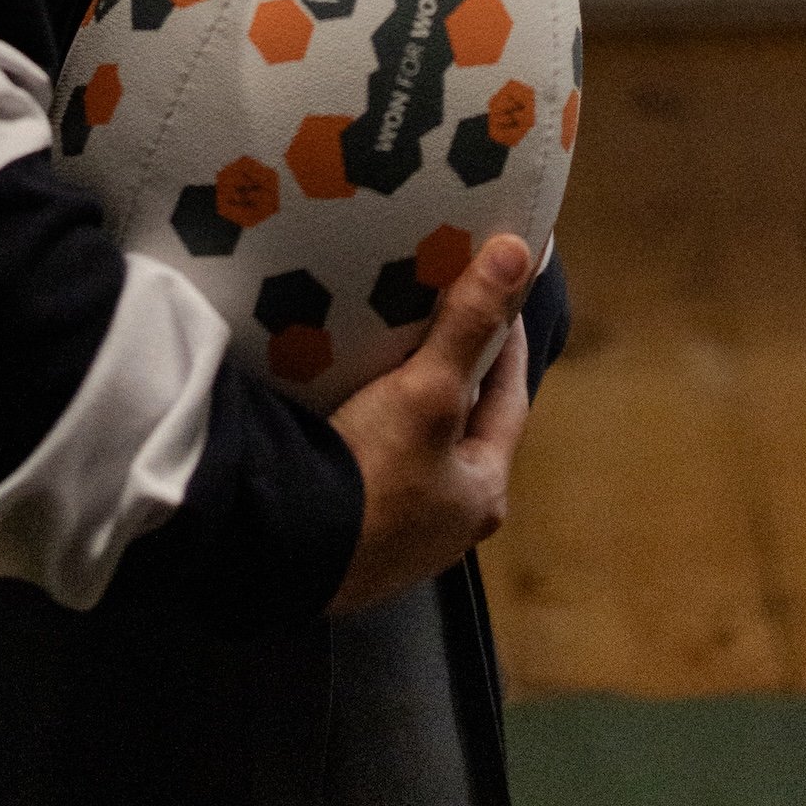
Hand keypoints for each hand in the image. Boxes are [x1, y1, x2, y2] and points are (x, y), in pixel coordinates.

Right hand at [326, 233, 534, 614]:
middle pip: (462, 425)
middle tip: (437, 315)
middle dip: (454, 373)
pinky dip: (368, 430)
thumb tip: (517, 253)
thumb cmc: (376, 474)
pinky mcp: (355, 539)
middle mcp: (451, 521)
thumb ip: (468, 324)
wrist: (288, 552)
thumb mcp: (427, 392)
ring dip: (408, 404)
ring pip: (417, 448)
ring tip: (387, 350)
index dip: (506, 340)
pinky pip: (373, 466)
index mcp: (484, 490)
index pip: (509, 397)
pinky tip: (343, 405)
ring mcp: (401, 535)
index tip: (501, 292)